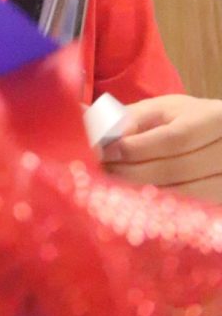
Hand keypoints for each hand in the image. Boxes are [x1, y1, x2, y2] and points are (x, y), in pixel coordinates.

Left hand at [101, 94, 221, 203]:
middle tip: (107, 170)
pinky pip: (189, 207)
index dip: (139, 148)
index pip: (175, 139)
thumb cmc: (189, 119)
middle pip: (179, 169)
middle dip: (136, 171)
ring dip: (145, 190)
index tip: (108, 152)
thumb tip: (106, 135)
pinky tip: (142, 195)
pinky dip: (162, 203)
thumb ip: (135, 117)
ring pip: (183, 193)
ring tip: (118, 182)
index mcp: (215, 118)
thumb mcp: (165, 108)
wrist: (221, 138)